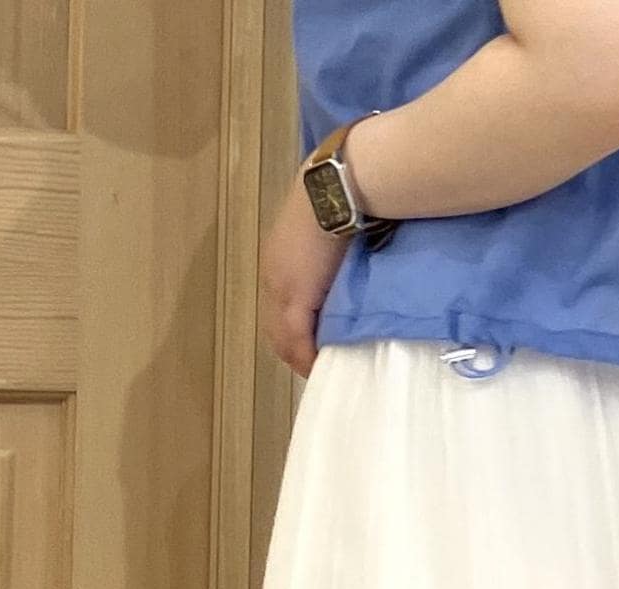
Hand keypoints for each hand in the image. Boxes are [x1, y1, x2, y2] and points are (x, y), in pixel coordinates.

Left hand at [259, 173, 349, 378]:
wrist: (337, 190)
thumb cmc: (340, 201)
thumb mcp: (328, 232)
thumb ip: (328, 256)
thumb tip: (344, 271)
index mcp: (278, 260)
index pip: (279, 307)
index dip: (294, 331)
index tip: (313, 346)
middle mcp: (273, 277)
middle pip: (275, 329)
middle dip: (295, 351)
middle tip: (317, 364)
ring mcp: (281, 289)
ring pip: (282, 339)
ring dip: (301, 357)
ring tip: (322, 369)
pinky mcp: (295, 299)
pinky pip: (297, 341)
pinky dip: (308, 359)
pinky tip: (321, 367)